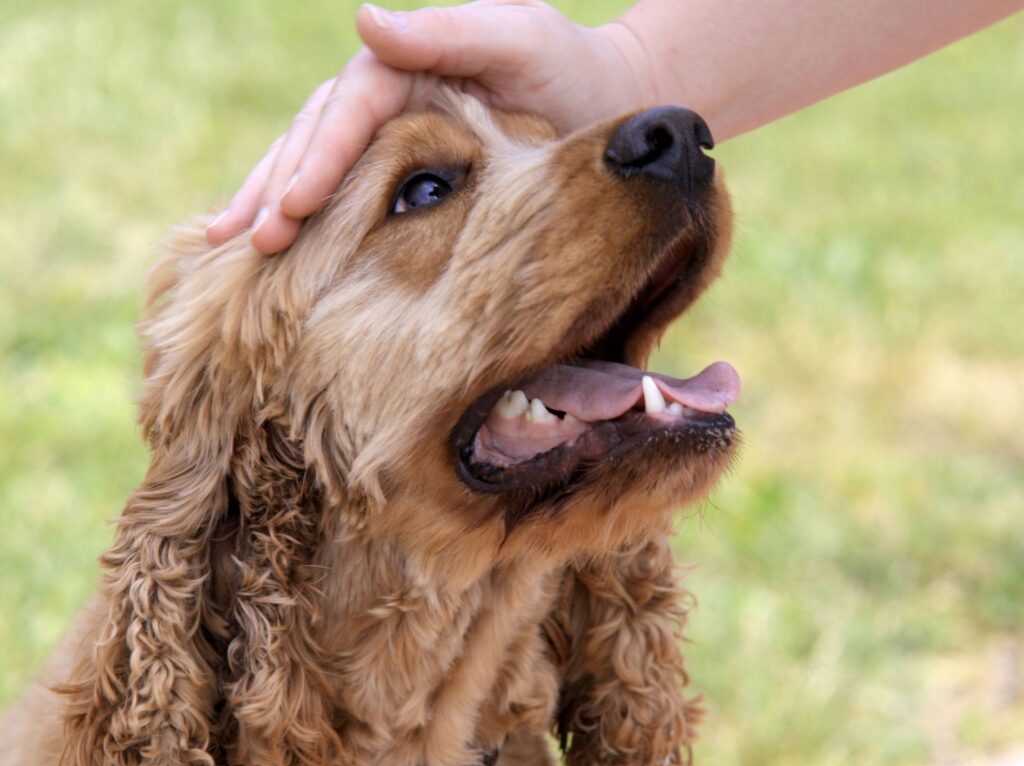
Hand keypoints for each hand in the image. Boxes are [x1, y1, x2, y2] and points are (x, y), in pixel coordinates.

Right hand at [205, 1, 653, 253]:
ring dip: (273, 205)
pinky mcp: (404, 177)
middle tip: (240, 242)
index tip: (289, 210)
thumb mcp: (519, 39)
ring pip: (318, 169)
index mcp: (403, 66)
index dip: (315, 161)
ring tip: (228, 246)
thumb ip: (448, 32)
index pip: (344, 112)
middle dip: (274, 190)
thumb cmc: (570, 70)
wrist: (609, 106)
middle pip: (314, 141)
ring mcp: (390, 139)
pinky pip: (347, 196)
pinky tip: (280, 249)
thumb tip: (362, 18)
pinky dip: (312, 222)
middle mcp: (386, 101)